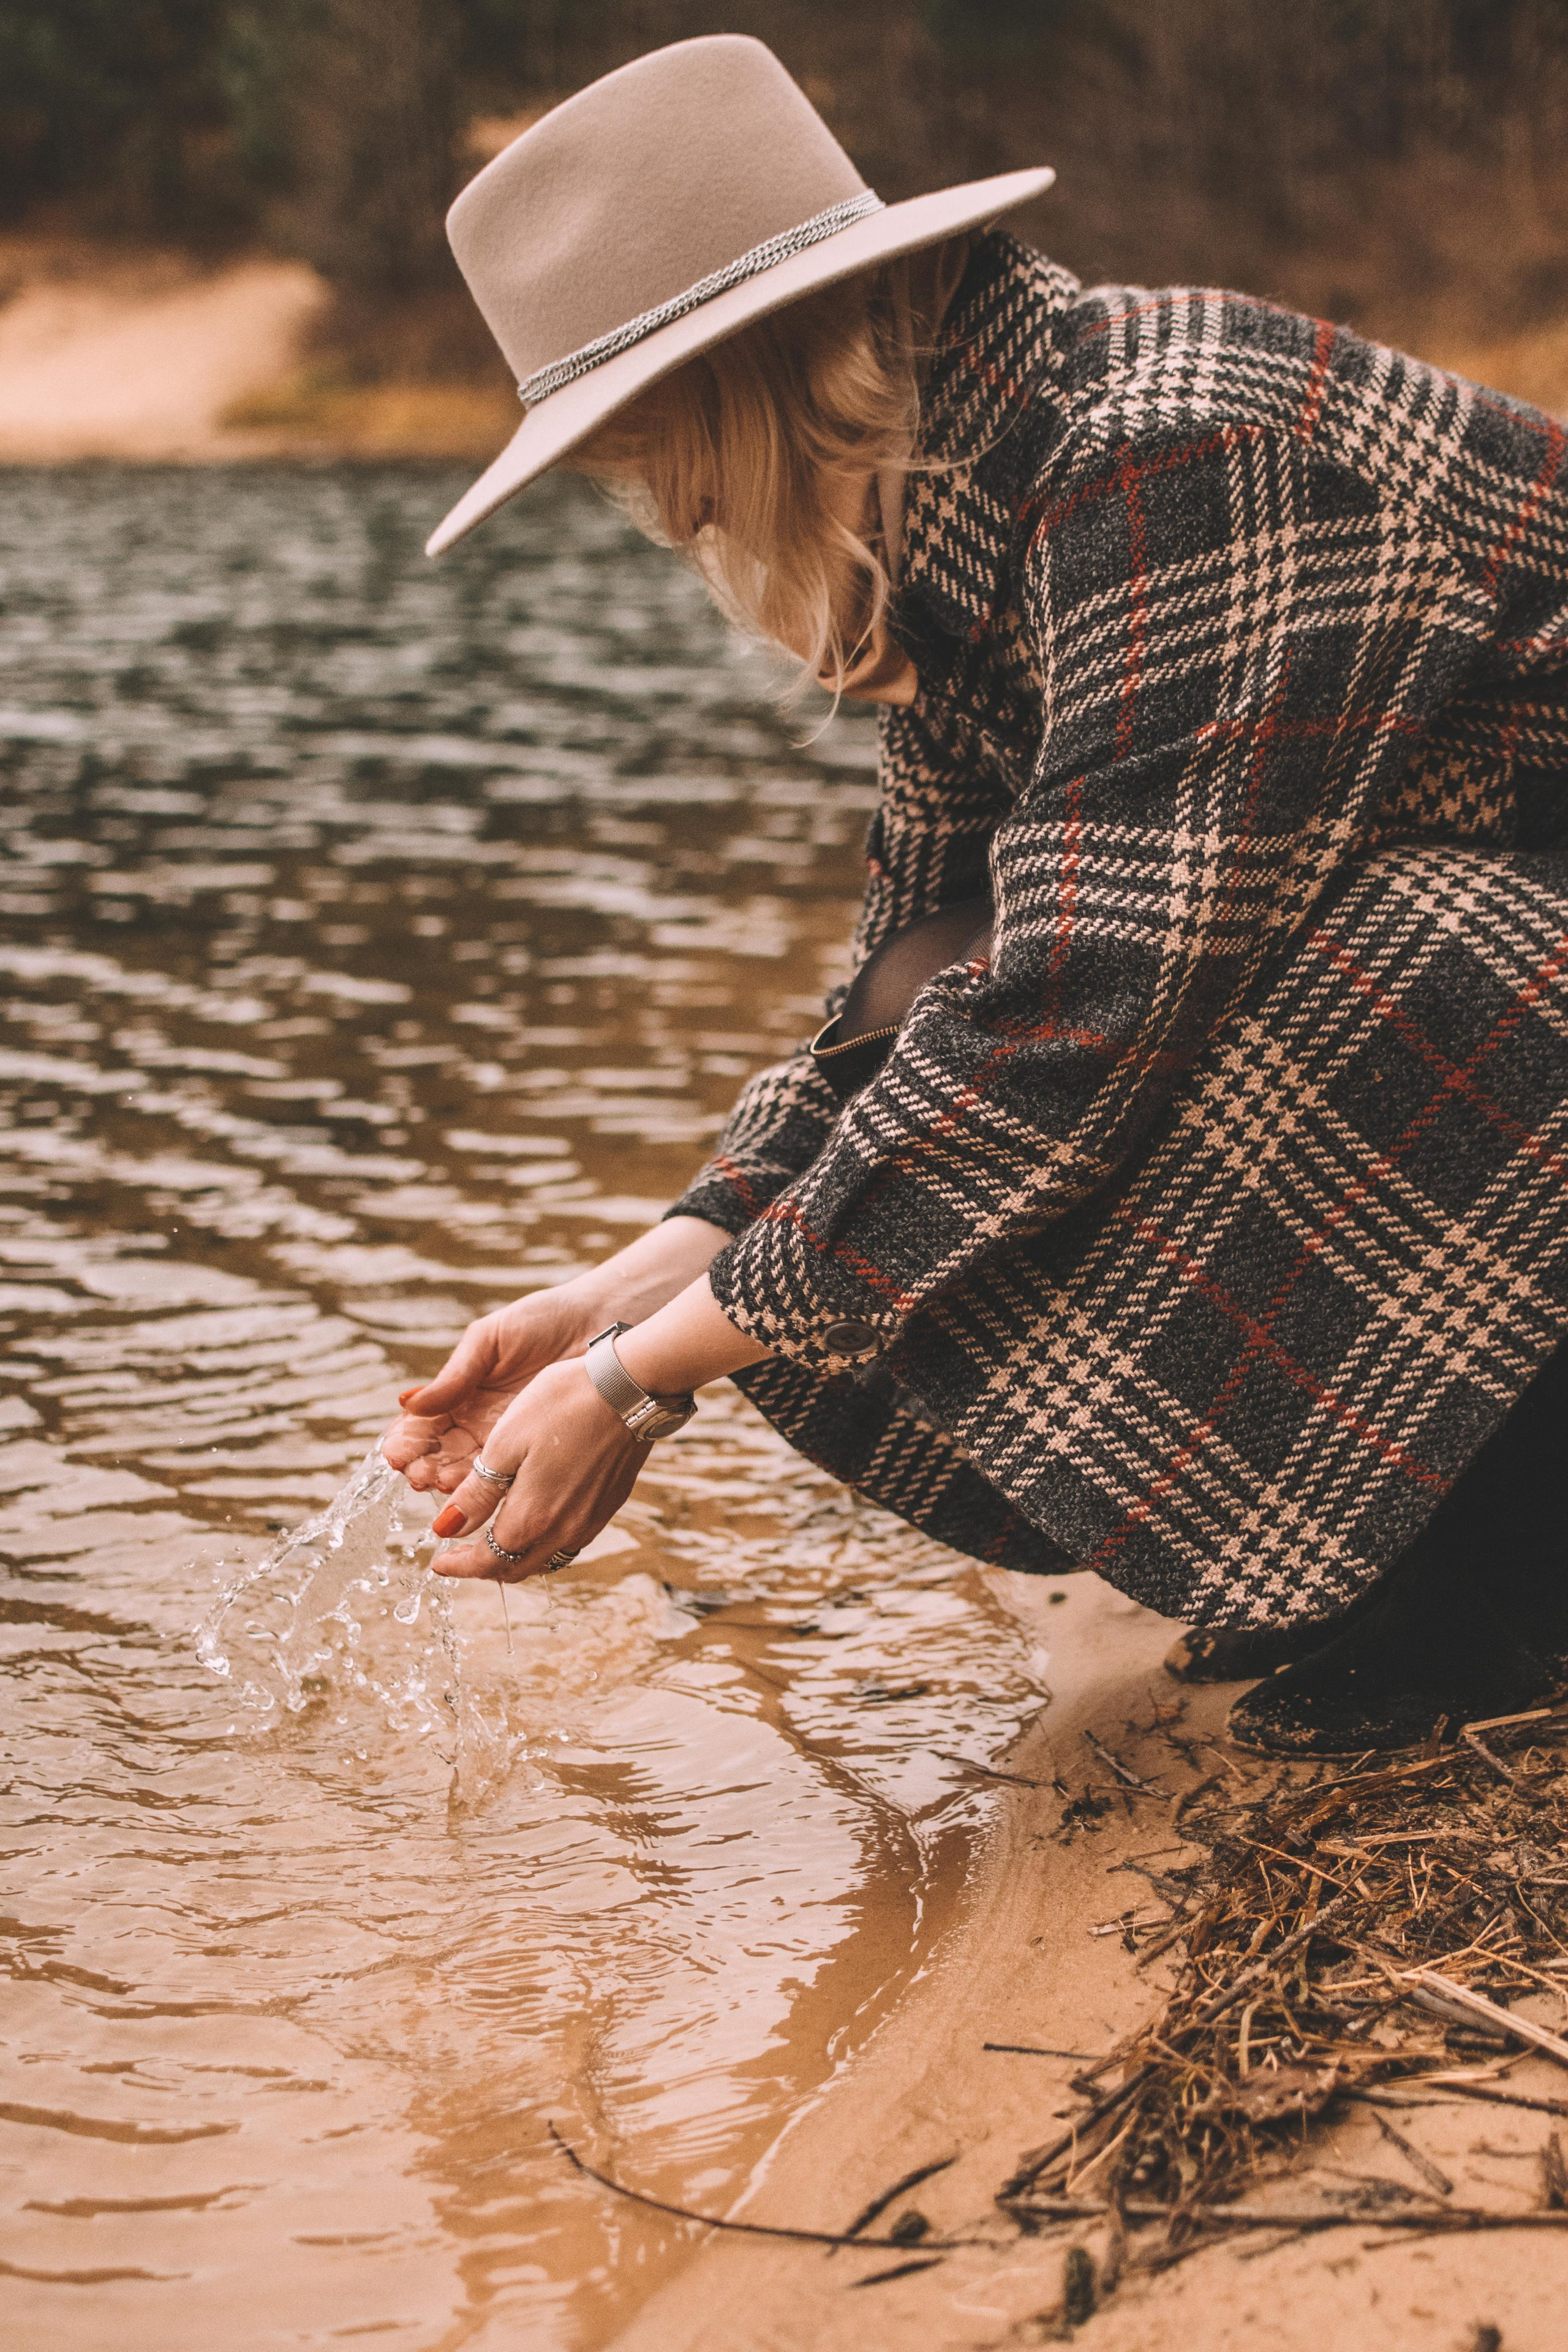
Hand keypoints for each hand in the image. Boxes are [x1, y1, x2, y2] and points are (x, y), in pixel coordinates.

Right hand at [381, 1215, 733, 1498]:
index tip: (396, 1453)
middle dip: (425, 1467)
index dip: (408, 1440)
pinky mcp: (538, 1452)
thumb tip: (406, 1402)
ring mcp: (509, 1440)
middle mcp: (480, 1423)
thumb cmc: (545, 1320)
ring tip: (438, 1484)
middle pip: (442, 1454)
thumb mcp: (490, 1341)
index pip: (425, 1425)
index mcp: (463, 1393)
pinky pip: (507, 1476)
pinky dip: (486, 1486)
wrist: (603, 1324)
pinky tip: (471, 1490)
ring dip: (449, 1482)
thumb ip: (454, 1375)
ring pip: (469, 1472)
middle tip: (417, 1475)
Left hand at [426, 1357, 648, 1581]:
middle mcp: (563, 1530)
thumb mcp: (505, 1444)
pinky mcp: (608, 1506)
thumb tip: (446, 1528)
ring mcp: (590, 1521)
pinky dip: (545, 1543)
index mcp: (532, 1517)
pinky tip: (537, 1520)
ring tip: (495, 1540)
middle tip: (461, 1556)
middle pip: (516, 1569)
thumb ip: (477, 1493)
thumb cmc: (562, 1405)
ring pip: (545, 1559)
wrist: (629, 1388)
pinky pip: (570, 1542)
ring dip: (516, 1558)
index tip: (439, 1563)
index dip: (459, 1566)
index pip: (487, 1561)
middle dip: (485, 1567)